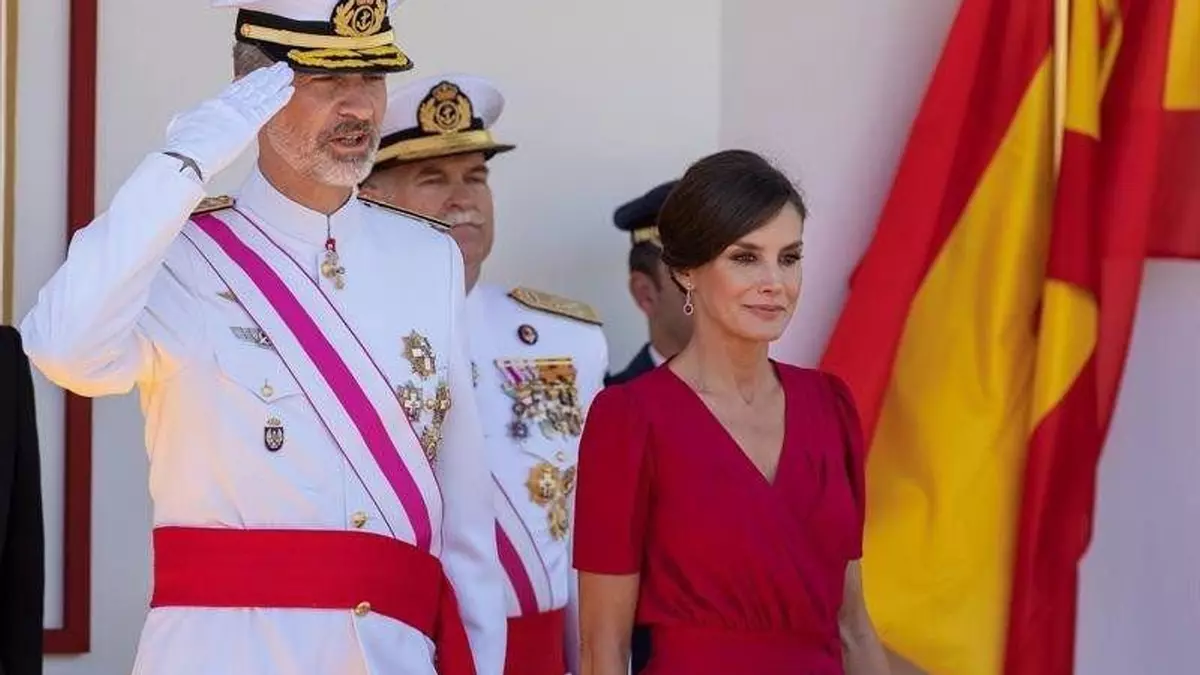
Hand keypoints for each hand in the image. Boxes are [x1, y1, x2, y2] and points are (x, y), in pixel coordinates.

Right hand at [161, 62, 293, 181]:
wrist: (186, 155)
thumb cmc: (182, 145)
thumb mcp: (182, 123)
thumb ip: (191, 117)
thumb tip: (190, 118)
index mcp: (214, 104)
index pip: (237, 88)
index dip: (252, 79)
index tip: (262, 72)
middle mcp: (228, 104)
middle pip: (252, 86)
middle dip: (267, 76)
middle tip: (280, 67)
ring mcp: (239, 112)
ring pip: (262, 93)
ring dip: (277, 82)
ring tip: (288, 73)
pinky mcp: (248, 124)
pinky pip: (268, 108)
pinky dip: (279, 98)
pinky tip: (289, 90)